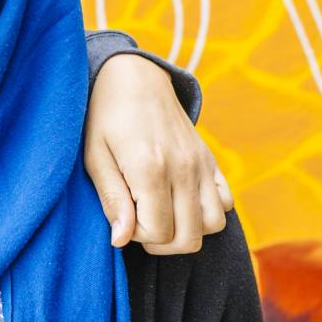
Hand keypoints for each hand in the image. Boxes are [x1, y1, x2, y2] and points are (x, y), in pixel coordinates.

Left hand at [83, 54, 232, 253]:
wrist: (134, 79)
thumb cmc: (104, 118)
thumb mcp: (94, 157)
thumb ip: (111, 200)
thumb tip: (121, 240)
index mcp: (150, 169)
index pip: (158, 232)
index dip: (136, 236)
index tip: (122, 216)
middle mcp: (183, 169)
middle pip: (188, 238)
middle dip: (161, 242)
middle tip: (138, 222)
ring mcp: (202, 165)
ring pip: (213, 225)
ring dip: (187, 230)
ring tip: (160, 214)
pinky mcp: (211, 161)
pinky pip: (227, 202)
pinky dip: (207, 212)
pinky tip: (180, 201)